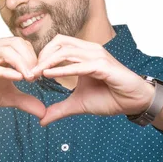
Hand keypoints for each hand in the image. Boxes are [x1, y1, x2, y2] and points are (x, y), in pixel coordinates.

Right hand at [0, 37, 46, 118]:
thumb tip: (44, 112)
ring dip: (22, 63)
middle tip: (37, 76)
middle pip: (17, 43)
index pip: (24, 44)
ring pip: (6, 51)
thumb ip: (25, 101)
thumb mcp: (6, 97)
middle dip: (31, 59)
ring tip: (29, 78)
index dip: (35, 57)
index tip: (41, 73)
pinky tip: (18, 78)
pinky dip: (6, 71)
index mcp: (1, 50)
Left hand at [31, 34, 154, 125]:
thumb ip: (60, 109)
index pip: (57, 45)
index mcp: (84, 54)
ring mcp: (97, 56)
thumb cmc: (110, 98)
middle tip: (29, 73)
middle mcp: (90, 50)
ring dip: (47, 62)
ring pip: (66, 50)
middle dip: (40, 56)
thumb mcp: (79, 104)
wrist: (133, 102)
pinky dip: (62, 69)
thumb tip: (41, 119)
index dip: (41, 56)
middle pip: (58, 42)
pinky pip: (79, 64)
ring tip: (35, 74)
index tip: (29, 73)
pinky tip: (48, 75)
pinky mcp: (103, 66)